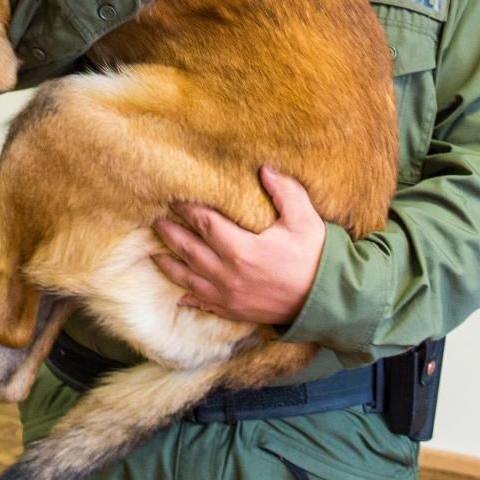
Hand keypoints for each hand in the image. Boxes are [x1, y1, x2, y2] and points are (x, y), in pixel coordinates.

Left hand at [151, 165, 324, 325]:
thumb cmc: (316, 257)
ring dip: (169, 264)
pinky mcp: (235, 312)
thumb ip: (284, 190)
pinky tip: (179, 295)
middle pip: (189, 250)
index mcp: (242, 249)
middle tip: (154, 220)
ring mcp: (229, 296)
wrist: (327, 302)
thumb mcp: (304, 218)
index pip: (204, 224)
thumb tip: (264, 168)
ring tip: (153, 252)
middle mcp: (228, 275)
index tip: (174, 198)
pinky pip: (204, 304)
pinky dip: (188, 298)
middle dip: (170, 234)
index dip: (187, 210)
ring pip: (189, 279)